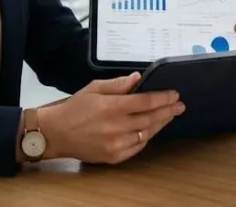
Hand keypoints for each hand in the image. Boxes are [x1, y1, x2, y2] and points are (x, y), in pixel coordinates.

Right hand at [35, 73, 184, 163]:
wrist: (56, 133)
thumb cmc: (74, 108)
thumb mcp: (93, 88)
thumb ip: (117, 84)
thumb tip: (137, 78)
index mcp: (111, 107)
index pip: (146, 101)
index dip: (163, 98)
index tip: (174, 94)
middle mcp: (116, 126)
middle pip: (150, 118)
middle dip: (167, 111)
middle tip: (179, 106)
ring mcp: (116, 144)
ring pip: (147, 133)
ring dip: (160, 124)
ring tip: (169, 116)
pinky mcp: (114, 156)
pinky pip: (137, 147)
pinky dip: (146, 138)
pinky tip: (151, 130)